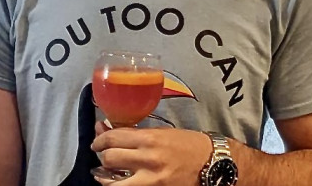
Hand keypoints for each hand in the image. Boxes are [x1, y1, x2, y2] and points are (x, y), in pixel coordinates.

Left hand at [91, 125, 210, 184]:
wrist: (213, 163)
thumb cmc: (190, 145)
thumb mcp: (163, 134)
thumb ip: (137, 134)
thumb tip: (110, 131)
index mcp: (150, 139)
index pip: (114, 137)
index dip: (100, 138)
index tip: (97, 140)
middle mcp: (148, 159)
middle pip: (109, 158)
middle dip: (101, 155)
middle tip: (101, 153)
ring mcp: (150, 179)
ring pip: (112, 182)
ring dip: (104, 176)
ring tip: (103, 173)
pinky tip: (115, 183)